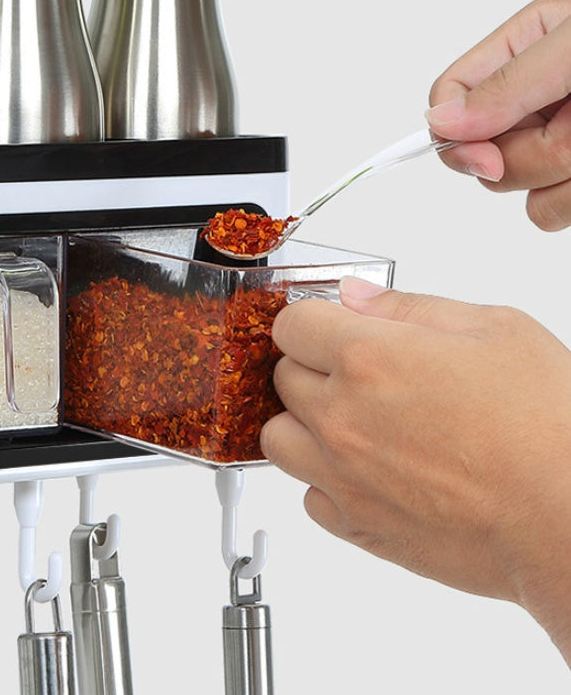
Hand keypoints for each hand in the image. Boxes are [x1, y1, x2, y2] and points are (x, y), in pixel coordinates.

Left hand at [261, 277, 570, 661]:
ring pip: (278, 438)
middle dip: (312, 367)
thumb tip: (355, 296)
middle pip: (281, 377)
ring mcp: (341, 476)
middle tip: (356, 373)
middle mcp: (341, 417)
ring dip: (304, 423)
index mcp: (367, 358)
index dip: (311, 319)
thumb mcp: (492, 329)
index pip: (290, 324)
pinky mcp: (356, 526)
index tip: (328, 327)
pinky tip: (367, 470)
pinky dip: (326, 480)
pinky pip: (308, 495)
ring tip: (351, 422)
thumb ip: (408, 308)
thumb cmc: (547, 426)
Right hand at [427, 0, 570, 229]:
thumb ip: (509, 84)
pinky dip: (570, 201)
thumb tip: (441, 120)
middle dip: (528, 152)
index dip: (455, 134)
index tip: (487, 155)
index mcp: (521, 50)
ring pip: (510, 186)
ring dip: (558, 176)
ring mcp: (551, 141)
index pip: (448, 97)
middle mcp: (529, 98)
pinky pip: (544, 211)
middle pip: (478, 152)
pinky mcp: (568, 179)